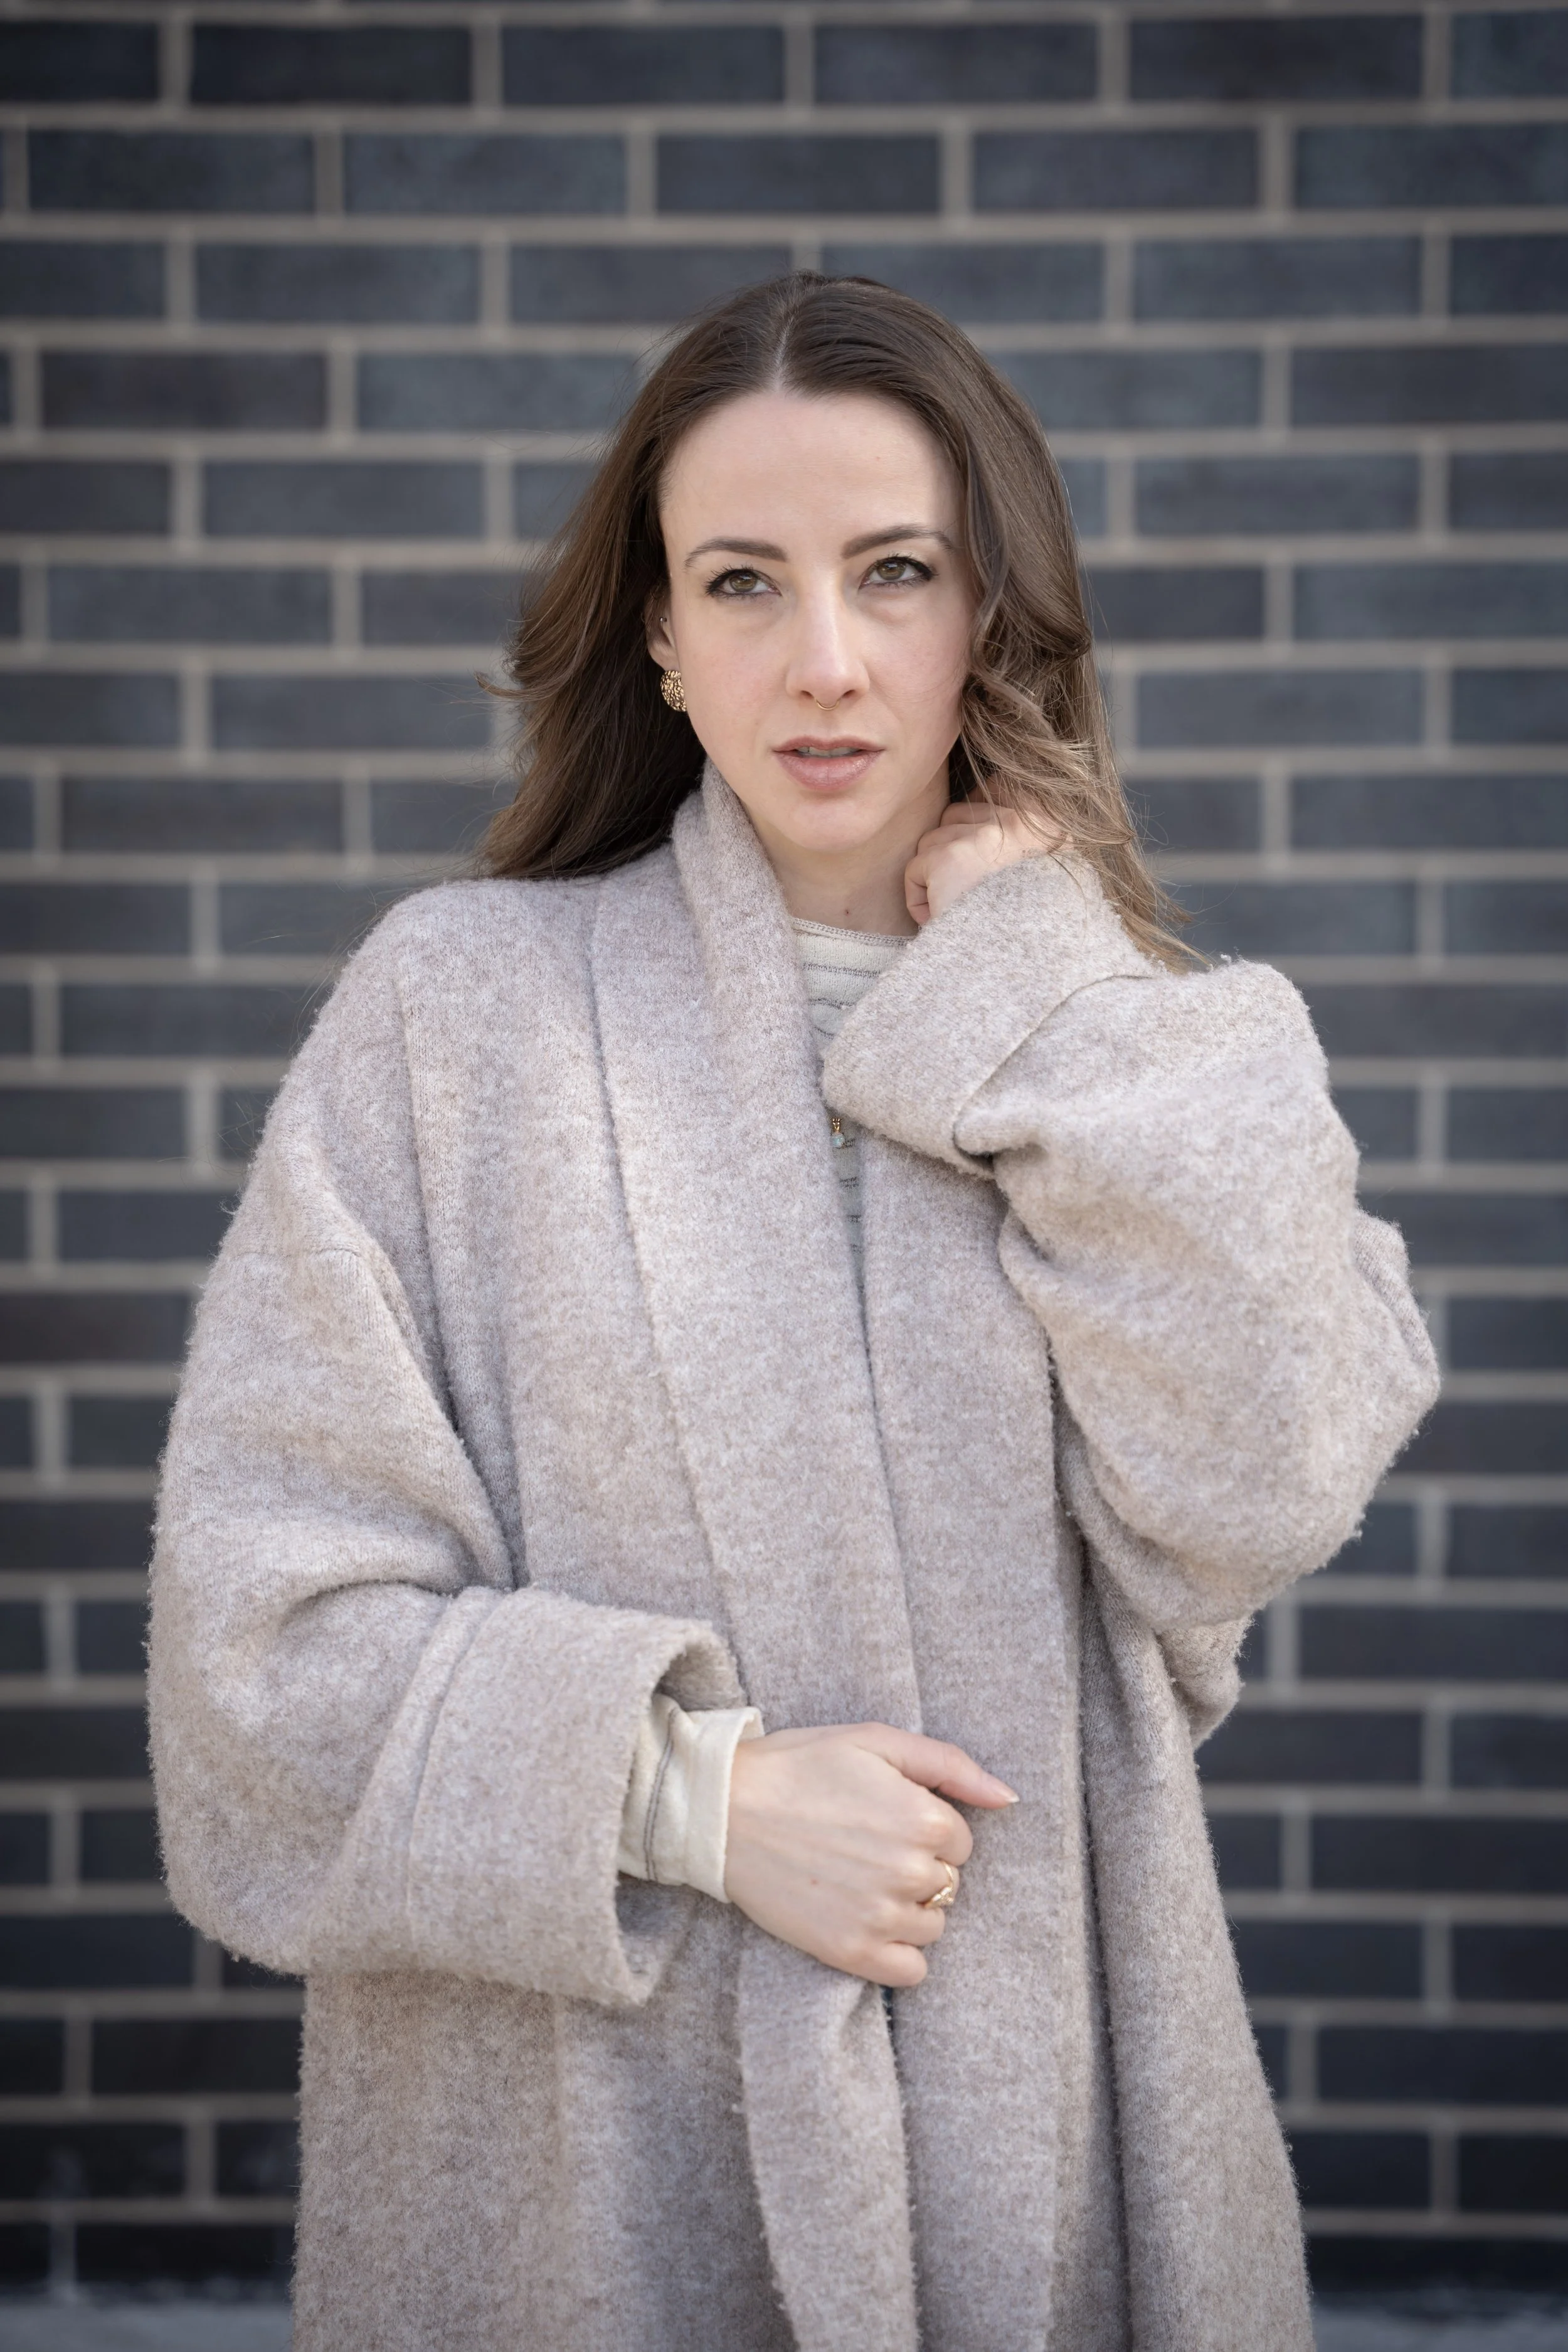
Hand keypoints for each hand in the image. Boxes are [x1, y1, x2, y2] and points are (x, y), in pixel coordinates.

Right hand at [723, 1723, 1018, 1987]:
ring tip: (861, 1882)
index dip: (925, 1826)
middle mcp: (909, 1871)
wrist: (723, 1810)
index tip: (884, 1817)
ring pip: (933, 1926)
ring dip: (909, 1909)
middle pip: (948, 1884)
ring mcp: (880, 1916)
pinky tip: (867, 1923)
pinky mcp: (849, 1952)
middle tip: (866, 1847)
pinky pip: (911, 1972)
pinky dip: (898, 1953)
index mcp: (923, 1817)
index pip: (960, 1840)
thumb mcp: (877, 1742)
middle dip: (918, 1866)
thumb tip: (1009, 1797)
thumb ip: (950, 1765)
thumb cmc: (800, 1766)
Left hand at [904, 800, 1066, 928]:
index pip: (997, 789)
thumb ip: (1019, 840)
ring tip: (963, 912)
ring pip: (931, 844)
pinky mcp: (948, 858)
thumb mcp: (1042, 875)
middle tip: (972, 898)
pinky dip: (920, 900)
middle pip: (954, 818)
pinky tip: (947, 919)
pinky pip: (914, 871)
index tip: (982, 854)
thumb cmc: (1028, 931)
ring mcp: (980, 837)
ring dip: (936, 880)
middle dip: (951, 856)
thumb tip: (988, 802)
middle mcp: (1015, 822)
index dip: (979, 821)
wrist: (1022, 965)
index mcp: (1045, 824)